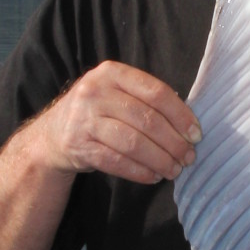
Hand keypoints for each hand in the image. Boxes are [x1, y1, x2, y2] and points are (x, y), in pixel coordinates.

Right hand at [37, 61, 200, 185]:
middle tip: (189, 157)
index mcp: (112, 73)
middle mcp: (95, 91)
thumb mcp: (116, 93)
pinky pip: (117, 161)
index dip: (180, 115)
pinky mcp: (78, 145)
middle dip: (174, 142)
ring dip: (160, 160)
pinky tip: (153, 177)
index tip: (196, 134)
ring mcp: (84, 119)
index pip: (156, 92)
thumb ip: (146, 99)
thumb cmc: (97, 112)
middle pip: (147, 119)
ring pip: (133, 143)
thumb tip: (188, 126)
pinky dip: (139, 172)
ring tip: (174, 170)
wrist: (53, 135)